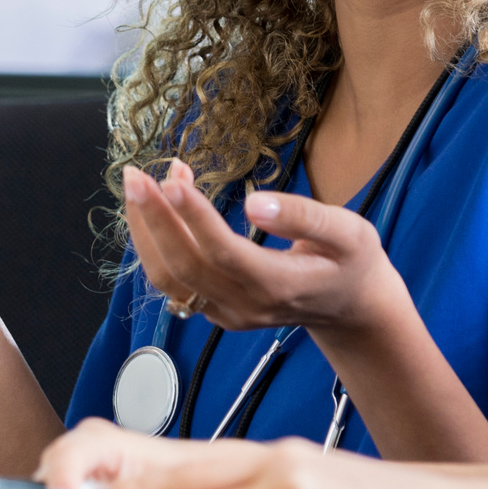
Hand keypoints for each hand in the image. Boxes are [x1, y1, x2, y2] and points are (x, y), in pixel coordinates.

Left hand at [122, 160, 405, 336]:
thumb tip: (257, 203)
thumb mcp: (349, 233)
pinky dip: (156, 244)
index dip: (194, 217)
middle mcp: (246, 306)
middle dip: (154, 220)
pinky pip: (174, 282)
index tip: (172, 179)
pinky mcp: (216, 310)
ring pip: (170, 279)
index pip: (224, 253)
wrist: (351, 308)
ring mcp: (227, 313)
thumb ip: (305, 218)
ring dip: (147, 232)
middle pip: (185, 267)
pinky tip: (158, 206)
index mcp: (279, 285)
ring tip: (141, 184)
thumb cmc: (352, 262)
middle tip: (135, 175)